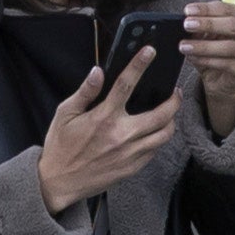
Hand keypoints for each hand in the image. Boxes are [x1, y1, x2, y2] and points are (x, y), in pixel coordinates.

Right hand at [32, 60, 181, 214]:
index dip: (139, 65)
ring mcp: (131, 152)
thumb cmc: (60, 147)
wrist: (59, 182)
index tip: (150, 51)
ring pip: (165, 134)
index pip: (126, 85)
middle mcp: (122, 134)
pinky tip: (152, 134)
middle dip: (175, 100)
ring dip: (171, 121)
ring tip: (168, 114)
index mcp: (103, 117)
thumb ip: (84, 92)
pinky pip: (155, 150)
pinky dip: (158, 139)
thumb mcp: (63, 115)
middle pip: (162, 114)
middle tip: (176, 93)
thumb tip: (98, 72)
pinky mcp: (134, 167)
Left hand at [177, 0, 234, 134]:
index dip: (207, 9)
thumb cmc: (212, 48)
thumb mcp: (204, 34)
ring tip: (183, 46)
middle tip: (186, 25)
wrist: (220, 77)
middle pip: (233, 25)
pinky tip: (192, 58)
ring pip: (231, 47)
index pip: (227, 9)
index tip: (187, 11)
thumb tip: (185, 20)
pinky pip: (228, 64)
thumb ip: (199, 26)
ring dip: (204, 46)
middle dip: (208, 24)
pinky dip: (207, 60)